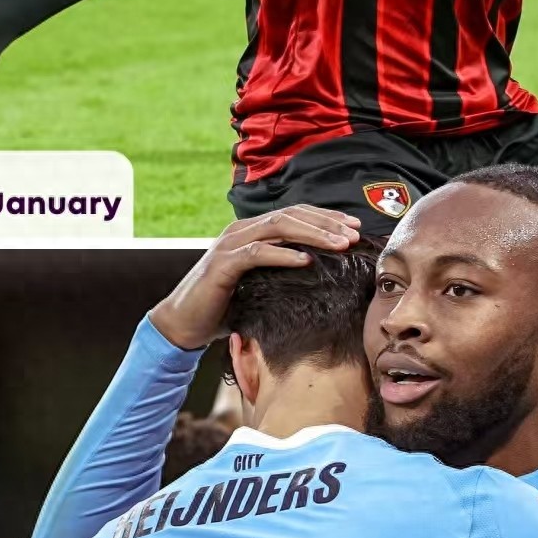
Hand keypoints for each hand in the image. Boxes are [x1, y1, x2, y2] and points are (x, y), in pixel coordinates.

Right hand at [150, 207, 362, 349]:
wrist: (184, 323)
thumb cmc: (225, 306)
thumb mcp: (260, 284)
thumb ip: (282, 272)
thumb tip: (322, 273)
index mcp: (252, 231)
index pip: (295, 214)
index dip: (325, 217)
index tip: (353, 227)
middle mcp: (241, 231)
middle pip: (291, 215)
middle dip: (326, 222)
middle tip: (354, 233)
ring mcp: (231, 244)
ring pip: (278, 227)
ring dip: (313, 234)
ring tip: (339, 244)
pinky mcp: (223, 264)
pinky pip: (257, 253)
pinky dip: (283, 254)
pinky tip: (306, 260)